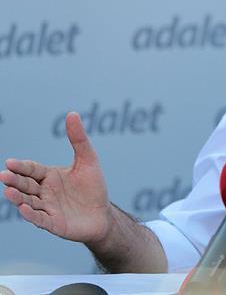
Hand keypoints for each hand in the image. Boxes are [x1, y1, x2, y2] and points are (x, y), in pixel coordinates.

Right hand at [1, 112, 111, 244]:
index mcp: (49, 176)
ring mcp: (47, 208)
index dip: (21, 166)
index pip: (31, 169)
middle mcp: (44, 192)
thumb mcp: (88, 160)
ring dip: (17, 198)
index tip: (10, 162)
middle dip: (14, 180)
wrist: (103, 214)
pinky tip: (24, 209)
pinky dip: (31, 215)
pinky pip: (39, 219)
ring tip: (8, 191)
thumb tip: (72, 113)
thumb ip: (79, 139)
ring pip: (28, 202)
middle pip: (25, 185)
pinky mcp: (53, 224)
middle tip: (4, 175)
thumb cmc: (93, 187)